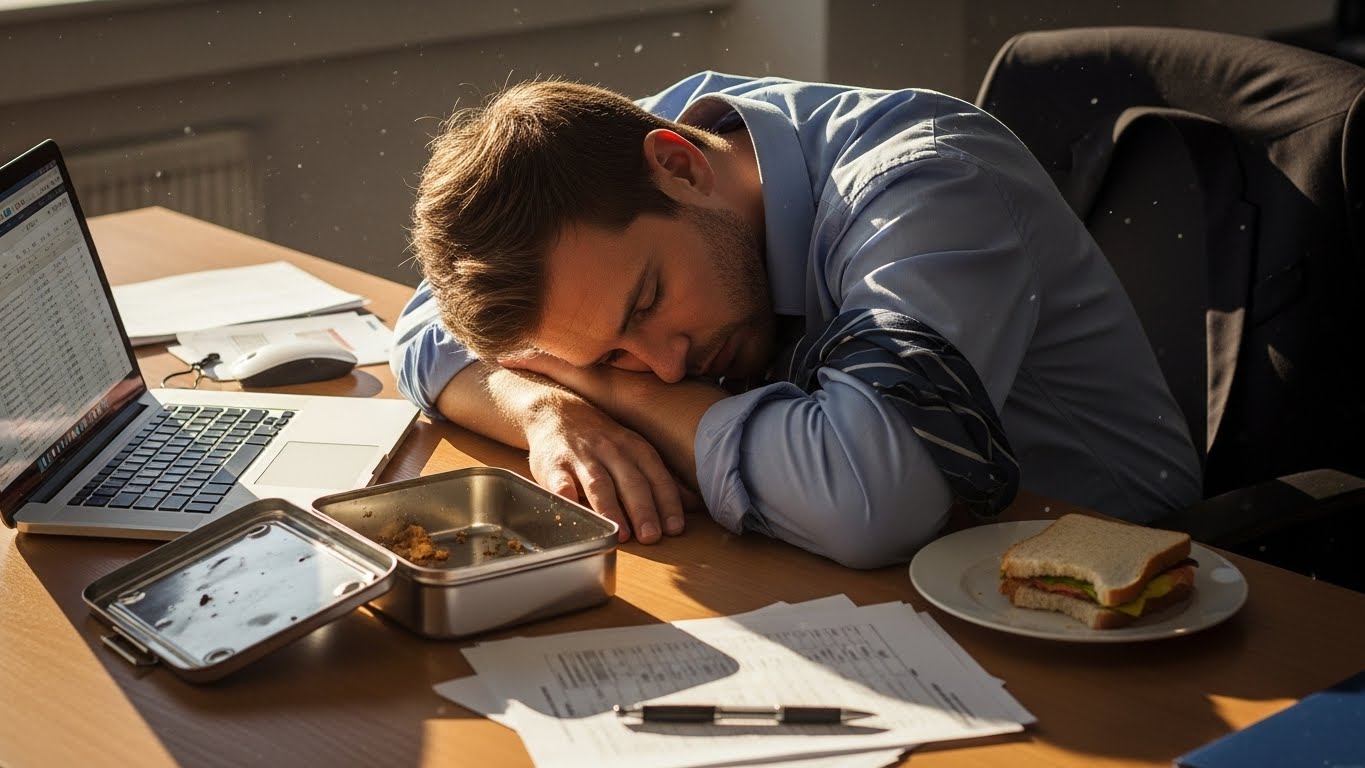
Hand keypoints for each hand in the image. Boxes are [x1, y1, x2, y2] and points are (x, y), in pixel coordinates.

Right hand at [519, 388, 686, 543]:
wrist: (557, 413)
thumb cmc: (602, 441)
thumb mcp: (636, 451)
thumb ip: (660, 479)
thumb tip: (695, 504)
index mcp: (635, 449)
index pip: (656, 477)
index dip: (667, 503)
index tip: (675, 528)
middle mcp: (611, 451)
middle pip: (630, 482)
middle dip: (643, 510)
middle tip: (652, 536)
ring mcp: (581, 457)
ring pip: (598, 483)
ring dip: (610, 508)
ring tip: (619, 532)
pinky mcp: (553, 464)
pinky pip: (559, 480)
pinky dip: (564, 494)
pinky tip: (569, 507)